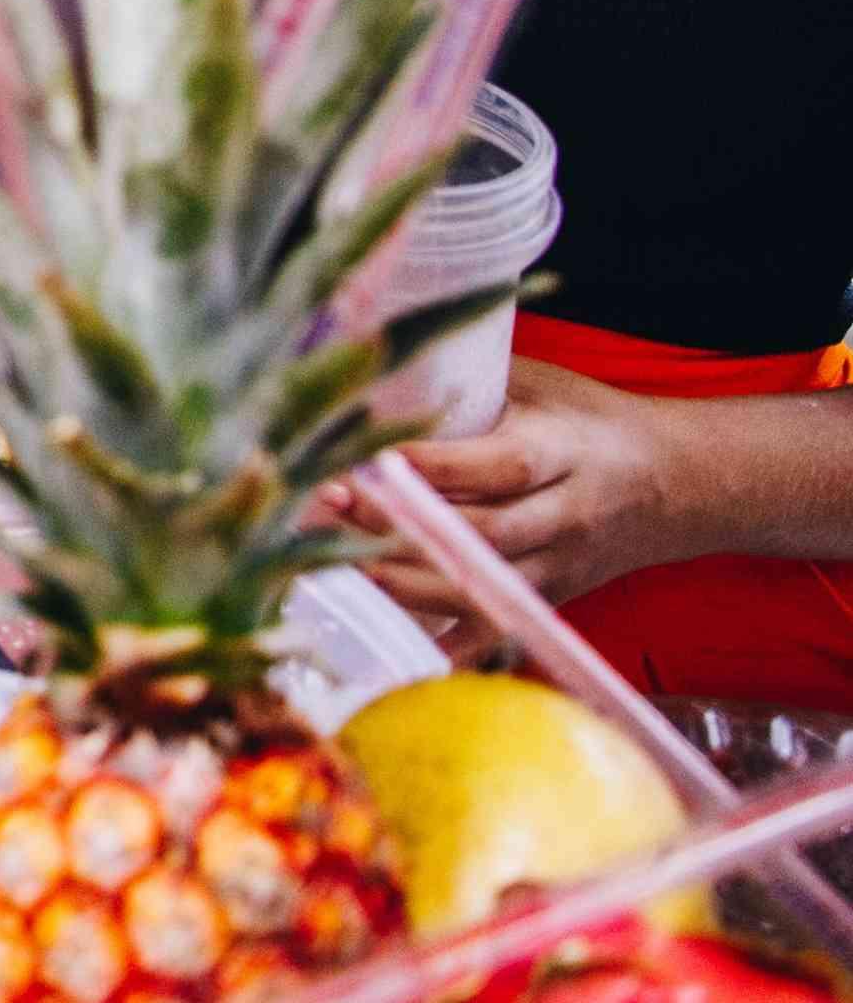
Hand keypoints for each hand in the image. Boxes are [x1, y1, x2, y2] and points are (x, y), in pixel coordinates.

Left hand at [340, 359, 692, 642]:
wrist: (679, 480)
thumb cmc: (589, 419)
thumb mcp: (540, 384)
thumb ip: (471, 380)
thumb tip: (374, 357)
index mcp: (562, 452)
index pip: (497, 466)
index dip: (431, 466)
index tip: (363, 456)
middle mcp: (565, 515)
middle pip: (484, 532)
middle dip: (402, 523)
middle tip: (330, 502)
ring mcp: (561, 565)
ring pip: (486, 586)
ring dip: (410, 581)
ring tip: (342, 562)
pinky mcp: (555, 597)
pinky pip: (503, 631)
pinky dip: (456, 649)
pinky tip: (403, 652)